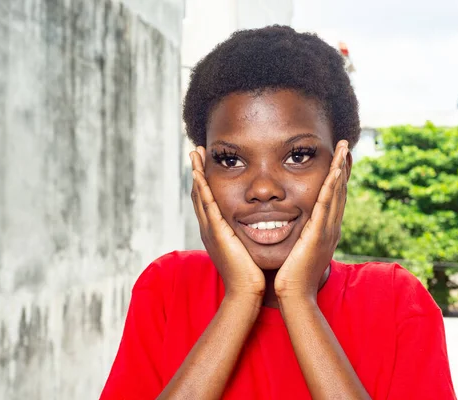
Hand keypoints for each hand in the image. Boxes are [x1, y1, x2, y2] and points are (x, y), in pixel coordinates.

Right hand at [190, 147, 265, 299]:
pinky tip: (199, 173)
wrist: (247, 292)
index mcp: (217, 231)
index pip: (209, 201)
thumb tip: (262, 227)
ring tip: (195, 154)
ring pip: (200, 195)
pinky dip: (201, 187)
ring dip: (196, 173)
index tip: (206, 164)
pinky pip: (206, 204)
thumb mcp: (247, 249)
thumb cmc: (251, 273)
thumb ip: (249, 236)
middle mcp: (210, 228)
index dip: (206, 182)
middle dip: (197, 172)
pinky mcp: (216, 232)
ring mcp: (210, 229)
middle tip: (196, 152)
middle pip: (199, 194)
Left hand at [274, 140, 349, 300]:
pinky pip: (326, 205)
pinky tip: (335, 171)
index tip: (338, 160)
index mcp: (325, 231)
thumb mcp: (298, 250)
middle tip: (345, 146)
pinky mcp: (319, 233)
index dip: (337, 178)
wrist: (294, 295)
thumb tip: (291, 227)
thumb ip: (299, 236)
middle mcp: (331, 228)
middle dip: (343, 167)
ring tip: (344, 149)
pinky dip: (331, 187)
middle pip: (339, 191)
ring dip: (340, 169)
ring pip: (336, 193)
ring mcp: (327, 230)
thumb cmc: (291, 275)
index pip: (332, 199)